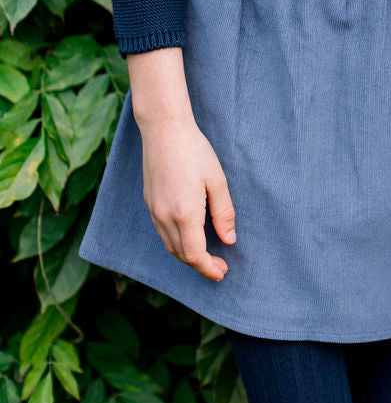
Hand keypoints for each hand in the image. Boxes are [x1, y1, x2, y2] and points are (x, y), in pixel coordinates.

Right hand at [127, 48, 235, 279]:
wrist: (164, 130)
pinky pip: (162, 233)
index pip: (195, 255)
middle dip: (200, 265)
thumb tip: (229, 240)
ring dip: (187, 256)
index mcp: (184, 214)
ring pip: (169, 245)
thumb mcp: (217, 180)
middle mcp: (165, 217)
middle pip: (181, 254)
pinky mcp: (149, 202)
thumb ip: (223, 213)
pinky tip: (189, 236)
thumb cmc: (194, 151)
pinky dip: (176, 242)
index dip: (208, 268)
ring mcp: (153, 211)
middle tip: (219, 267)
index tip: (222, 272)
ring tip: (206, 255)